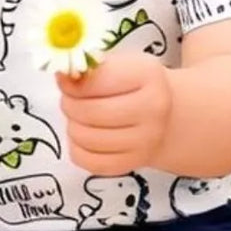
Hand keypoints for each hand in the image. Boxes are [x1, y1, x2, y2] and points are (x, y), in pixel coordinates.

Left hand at [57, 54, 172, 174]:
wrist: (166, 117)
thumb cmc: (136, 87)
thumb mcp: (121, 66)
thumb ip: (92, 69)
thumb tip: (63, 75)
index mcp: (149, 76)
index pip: (99, 81)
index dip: (73, 82)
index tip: (65, 78)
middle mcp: (152, 110)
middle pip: (90, 112)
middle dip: (69, 104)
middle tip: (69, 99)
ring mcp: (143, 142)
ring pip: (84, 137)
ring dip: (72, 124)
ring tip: (79, 116)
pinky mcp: (128, 164)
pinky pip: (85, 159)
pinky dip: (76, 147)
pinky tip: (84, 135)